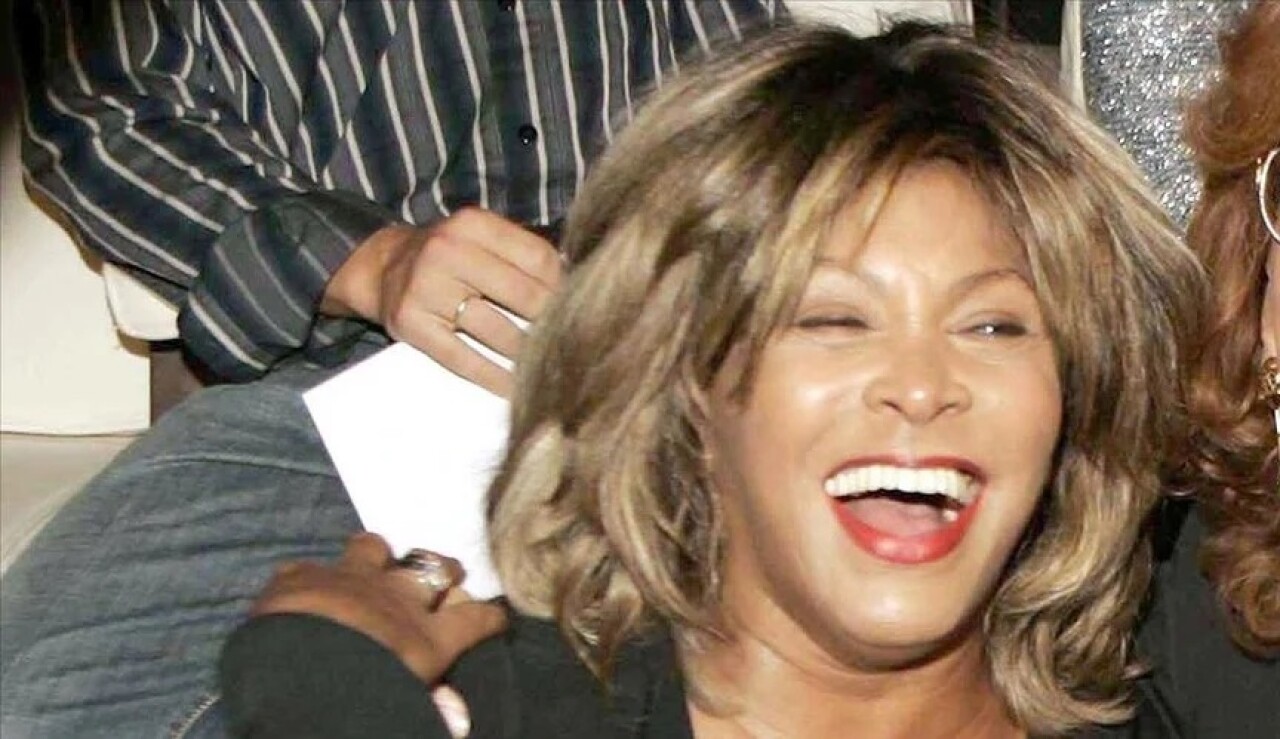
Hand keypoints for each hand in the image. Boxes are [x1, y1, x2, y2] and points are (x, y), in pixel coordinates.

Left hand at [252, 533, 507, 686]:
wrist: (297, 672)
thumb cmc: (363, 696)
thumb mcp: (407, 706)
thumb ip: (435, 706)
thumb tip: (460, 718)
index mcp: (427, 636)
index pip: (474, 618)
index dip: (489, 616)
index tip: (497, 617)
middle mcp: (396, 598)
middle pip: (433, 568)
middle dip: (443, 569)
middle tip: (446, 574)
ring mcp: (349, 579)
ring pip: (374, 547)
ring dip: (376, 555)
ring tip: (374, 563)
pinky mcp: (304, 575)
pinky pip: (310, 566)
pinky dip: (312, 577)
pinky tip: (306, 585)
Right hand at [322, 208, 562, 396]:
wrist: (385, 267)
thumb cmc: (452, 256)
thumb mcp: (482, 238)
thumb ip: (525, 254)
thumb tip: (578, 287)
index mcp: (473, 224)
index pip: (539, 259)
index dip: (563, 289)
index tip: (577, 309)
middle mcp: (447, 250)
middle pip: (523, 295)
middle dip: (550, 322)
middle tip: (569, 342)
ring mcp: (426, 288)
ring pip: (497, 331)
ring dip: (526, 354)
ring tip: (546, 365)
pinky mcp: (412, 324)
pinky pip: (463, 359)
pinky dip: (493, 377)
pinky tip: (513, 387)